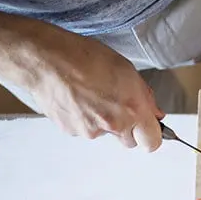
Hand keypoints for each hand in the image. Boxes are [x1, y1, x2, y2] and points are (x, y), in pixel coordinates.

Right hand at [16, 33, 163, 150]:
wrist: (46, 60)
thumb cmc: (84, 57)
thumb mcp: (126, 69)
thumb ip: (144, 96)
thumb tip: (154, 112)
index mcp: (133, 109)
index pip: (152, 142)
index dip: (151, 136)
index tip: (148, 129)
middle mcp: (114, 124)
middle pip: (129, 141)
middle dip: (127, 128)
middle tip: (116, 105)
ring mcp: (91, 130)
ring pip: (105, 133)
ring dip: (102, 121)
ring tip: (90, 95)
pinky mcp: (72, 131)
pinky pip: (84, 129)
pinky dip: (83, 118)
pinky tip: (77, 98)